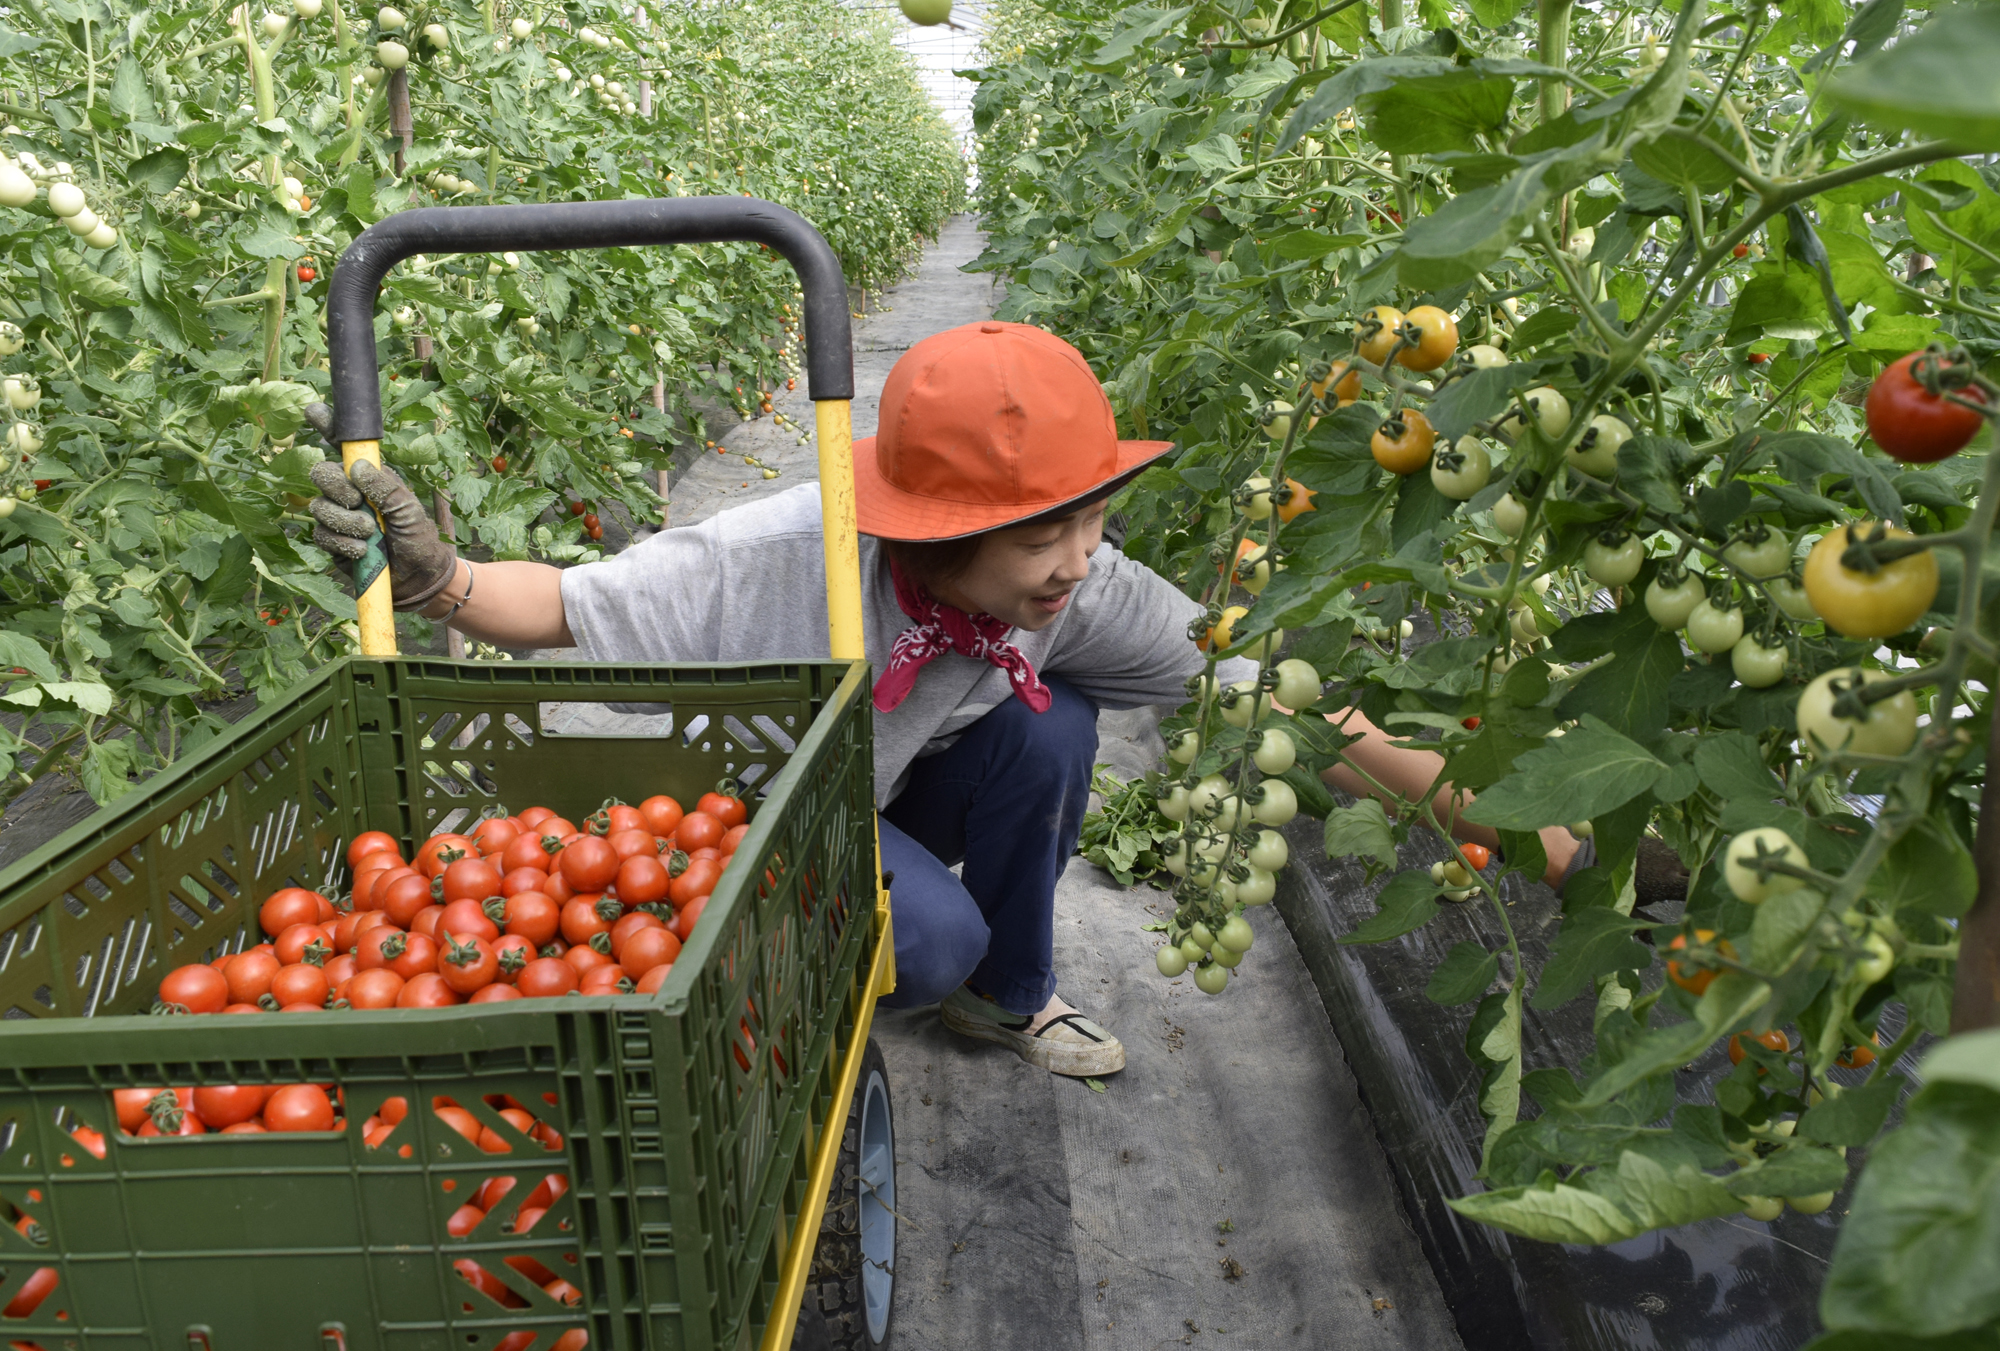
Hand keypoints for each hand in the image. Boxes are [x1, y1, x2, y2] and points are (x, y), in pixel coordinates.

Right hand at [307, 457, 458, 611]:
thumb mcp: (408, 510)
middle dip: (337, 491)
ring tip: (370, 533)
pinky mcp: (333, 542)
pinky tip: (362, 551)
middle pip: (320, 475)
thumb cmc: (418, 538)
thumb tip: (356, 466)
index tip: (332, 447)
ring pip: (319, 507)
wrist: (417, 578)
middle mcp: (350, 494)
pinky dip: (341, 543)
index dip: (333, 450)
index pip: (341, 456)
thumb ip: (384, 487)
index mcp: (369, 479)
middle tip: (358, 504)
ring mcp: (339, 518)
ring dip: (344, 521)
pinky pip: (321, 536)